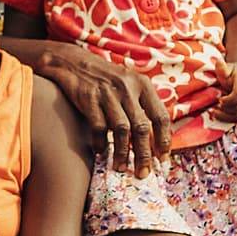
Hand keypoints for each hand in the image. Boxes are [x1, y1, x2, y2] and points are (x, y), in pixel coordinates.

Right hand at [33, 42, 166, 172]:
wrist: (73, 62)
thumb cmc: (105, 79)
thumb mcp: (129, 84)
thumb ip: (143, 105)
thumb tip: (156, 138)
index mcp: (143, 84)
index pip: (161, 116)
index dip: (164, 140)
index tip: (163, 159)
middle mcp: (127, 88)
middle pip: (142, 127)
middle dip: (144, 154)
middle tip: (143, 173)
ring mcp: (107, 93)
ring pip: (122, 130)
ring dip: (123, 153)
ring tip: (122, 168)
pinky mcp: (88, 98)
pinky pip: (99, 127)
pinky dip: (101, 142)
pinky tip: (102, 151)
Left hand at [213, 53, 236, 123]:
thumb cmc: (231, 72)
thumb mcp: (225, 68)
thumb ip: (221, 68)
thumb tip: (218, 62)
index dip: (227, 100)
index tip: (219, 99)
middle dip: (225, 108)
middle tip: (215, 106)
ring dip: (225, 115)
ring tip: (216, 110)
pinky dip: (229, 118)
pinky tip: (220, 114)